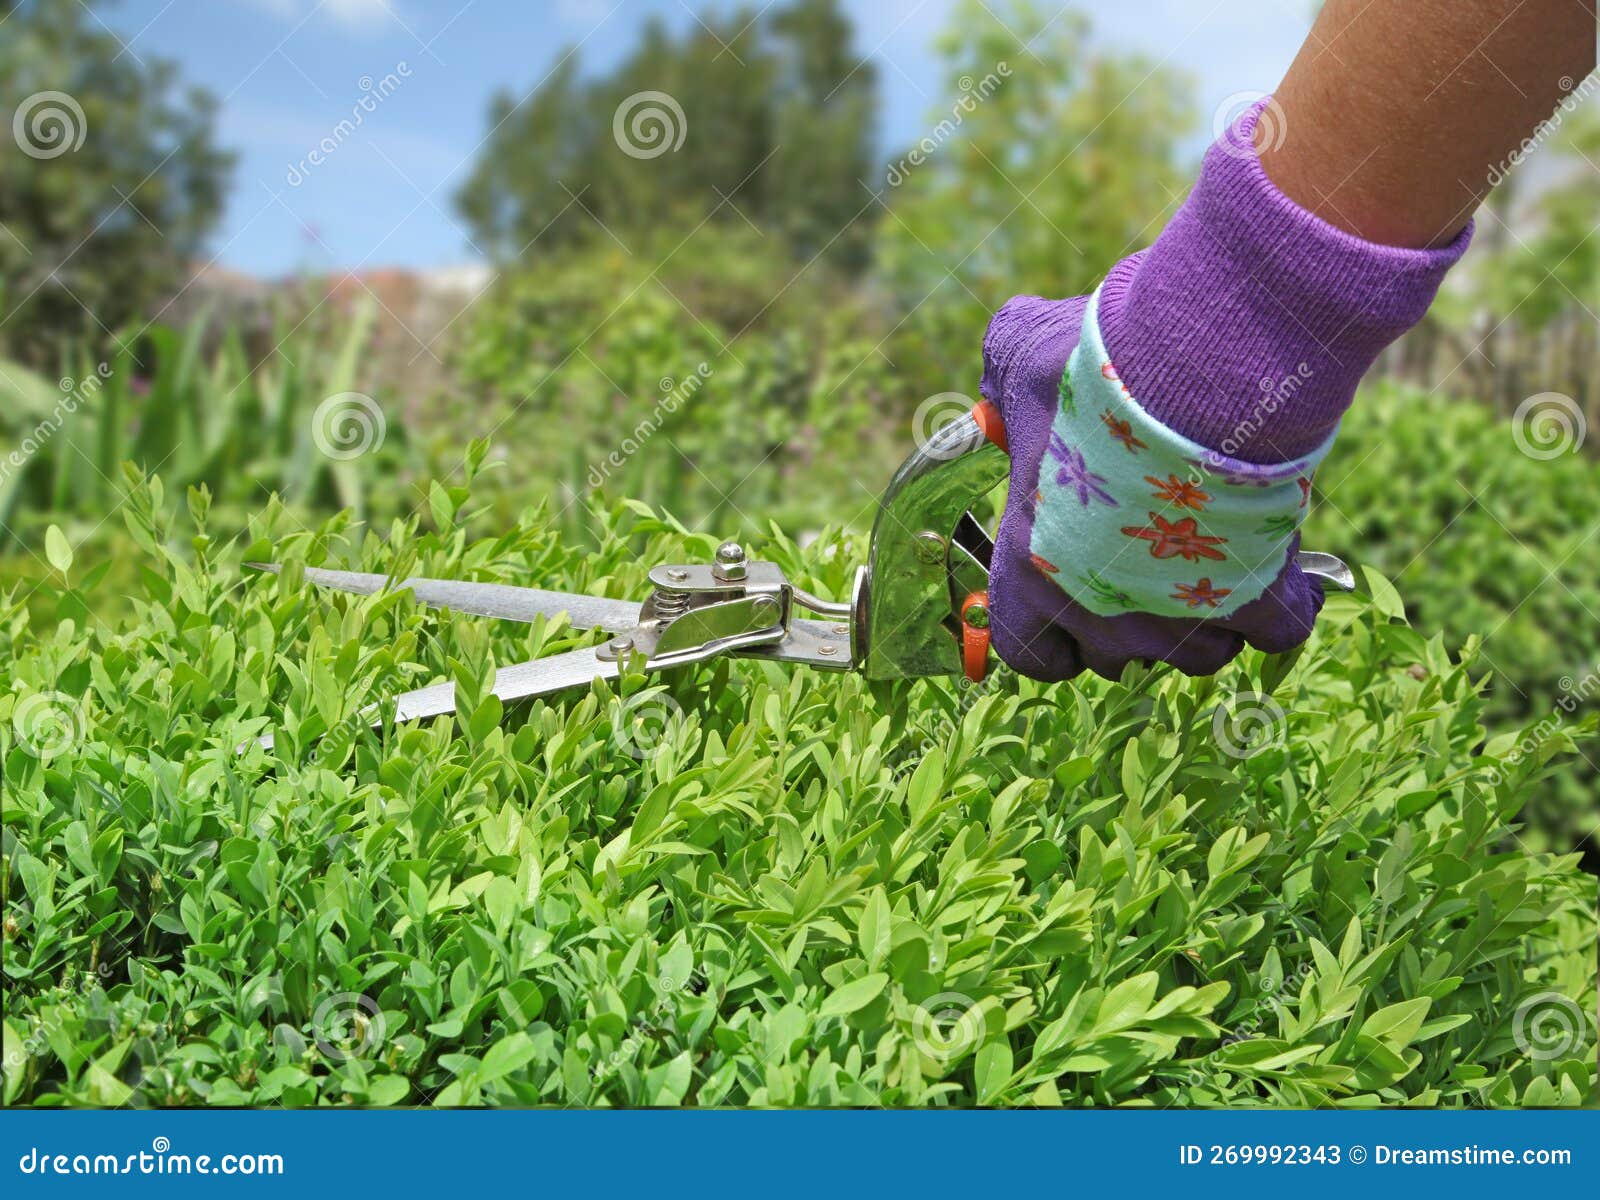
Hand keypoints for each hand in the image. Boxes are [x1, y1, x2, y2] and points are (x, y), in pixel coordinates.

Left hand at [980, 293, 1325, 681]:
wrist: (1188, 382)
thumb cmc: (1093, 378)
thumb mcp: (1022, 361)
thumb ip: (1004, 375)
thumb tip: (1003, 367)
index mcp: (1027, 581)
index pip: (1034, 657)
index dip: (1060, 635)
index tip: (1082, 595)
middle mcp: (1097, 619)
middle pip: (1120, 658)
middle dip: (1136, 617)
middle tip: (1156, 553)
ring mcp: (1177, 624)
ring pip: (1200, 655)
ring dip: (1209, 614)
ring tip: (1219, 553)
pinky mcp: (1254, 608)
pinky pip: (1277, 634)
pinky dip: (1283, 607)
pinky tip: (1283, 569)